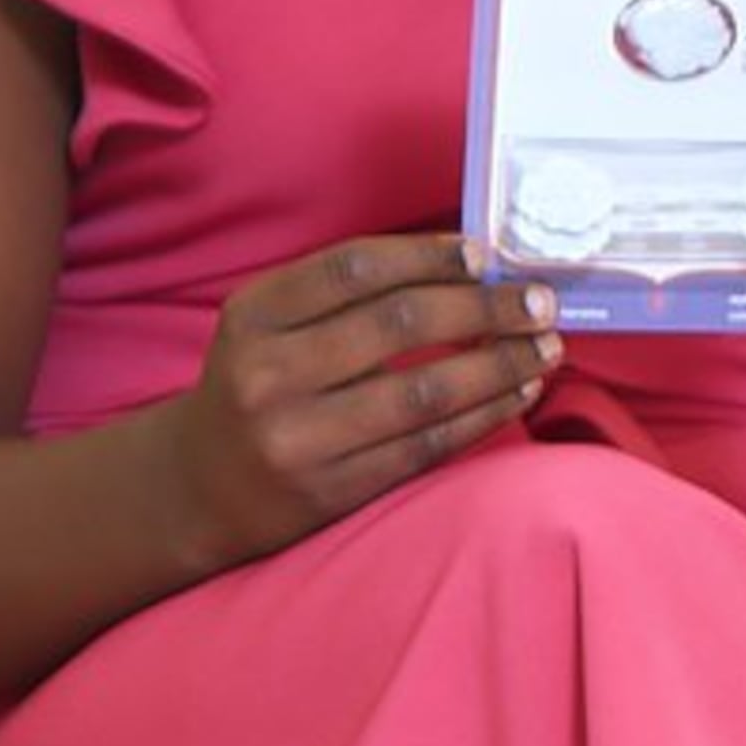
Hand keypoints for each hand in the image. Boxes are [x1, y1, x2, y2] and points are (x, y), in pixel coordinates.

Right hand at [175, 231, 557, 563]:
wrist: (200, 488)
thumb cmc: (257, 386)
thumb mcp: (269, 325)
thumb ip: (344, 294)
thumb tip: (468, 267)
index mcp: (253, 316)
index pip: (354, 267)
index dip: (428, 256)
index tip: (486, 255)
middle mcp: (269, 374)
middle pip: (398, 324)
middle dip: (484, 308)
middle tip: (540, 301)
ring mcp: (300, 438)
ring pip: (423, 392)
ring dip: (499, 366)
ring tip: (545, 348)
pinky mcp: (333, 491)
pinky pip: (426, 447)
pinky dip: (483, 416)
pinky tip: (518, 394)